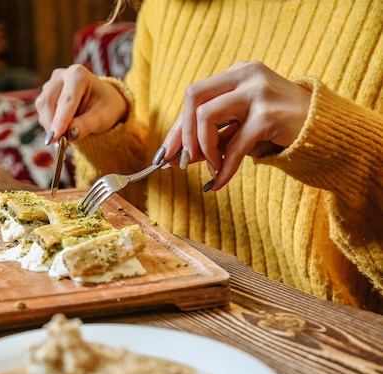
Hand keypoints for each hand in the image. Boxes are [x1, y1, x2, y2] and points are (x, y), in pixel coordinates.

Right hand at [35, 64, 128, 144]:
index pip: (67, 101)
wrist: (103, 101)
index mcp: (78, 75)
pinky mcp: (46, 94)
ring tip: (66, 138)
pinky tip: (63, 130)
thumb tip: (69, 135)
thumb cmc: (105, 107)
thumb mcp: (101, 118)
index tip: (54, 139)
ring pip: (42, 108)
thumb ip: (85, 125)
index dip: (60, 121)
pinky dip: (50, 125)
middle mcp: (61, 75)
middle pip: (47, 102)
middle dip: (52, 125)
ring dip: (51, 127)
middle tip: (59, 145)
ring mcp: (51, 84)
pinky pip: (42, 113)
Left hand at [159, 61, 311, 189]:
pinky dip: (223, 168)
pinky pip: (234, 146)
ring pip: (207, 116)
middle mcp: (246, 75)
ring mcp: (258, 92)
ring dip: (203, 148)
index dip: (177, 126)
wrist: (325, 131)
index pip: (195, 95)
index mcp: (237, 73)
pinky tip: (218, 183)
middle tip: (181, 162)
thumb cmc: (279, 129)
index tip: (166, 153)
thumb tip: (176, 156)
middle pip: (194, 97)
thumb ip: (212, 137)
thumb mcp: (241, 128)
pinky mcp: (269, 115)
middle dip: (183, 134)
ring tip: (211, 168)